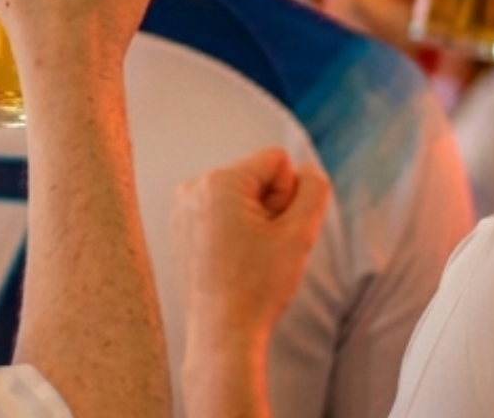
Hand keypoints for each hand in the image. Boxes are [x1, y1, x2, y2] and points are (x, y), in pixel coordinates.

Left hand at [175, 147, 331, 346]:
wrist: (222, 333)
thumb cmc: (259, 286)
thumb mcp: (300, 235)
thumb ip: (314, 191)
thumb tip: (307, 169)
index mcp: (218, 182)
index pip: (277, 160)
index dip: (289, 195)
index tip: (275, 231)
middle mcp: (193, 186)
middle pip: (256, 176)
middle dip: (269, 206)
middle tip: (261, 248)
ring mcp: (181, 207)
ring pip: (240, 195)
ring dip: (253, 219)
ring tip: (246, 256)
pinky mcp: (180, 226)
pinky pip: (221, 211)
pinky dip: (233, 229)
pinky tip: (231, 260)